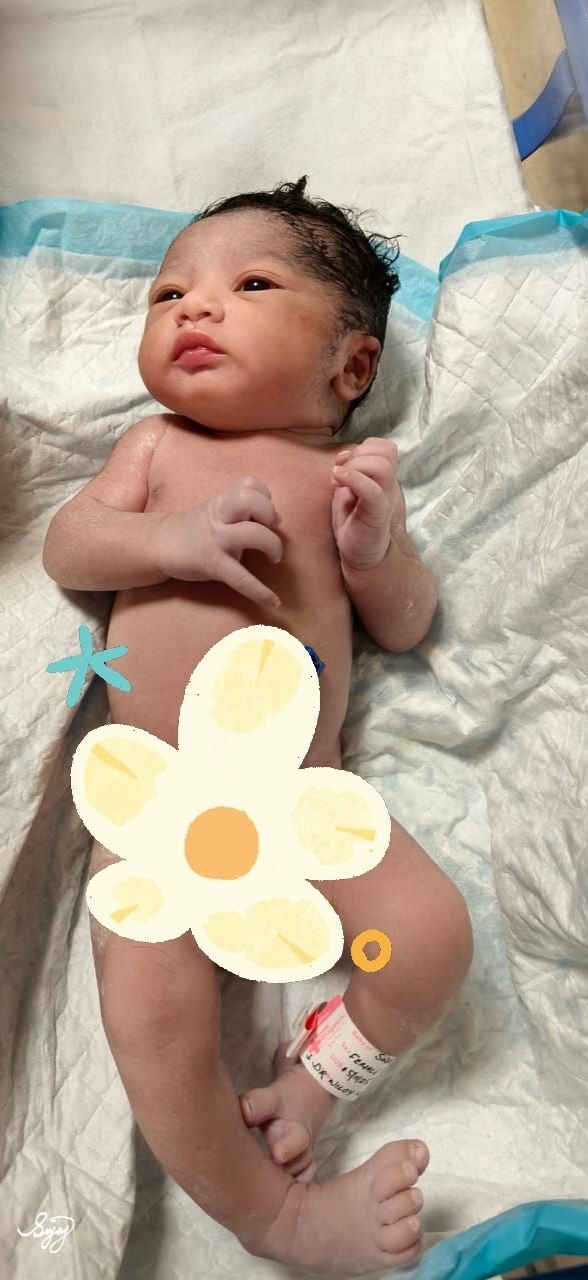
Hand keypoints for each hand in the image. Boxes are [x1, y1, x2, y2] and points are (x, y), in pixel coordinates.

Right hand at [154, 475, 282, 607]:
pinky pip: (241, 578)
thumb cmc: (196, 530)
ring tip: (273, 558)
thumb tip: (276, 521)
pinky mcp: (212, 564)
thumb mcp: (216, 511)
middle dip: (269, 513)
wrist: (160, 545)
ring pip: (253, 534)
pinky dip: (260, 592)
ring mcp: (216, 540)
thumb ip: (242, 511)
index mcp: (222, 503)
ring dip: (272, 545)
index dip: (264, 495)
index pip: (249, 484)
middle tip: (271, 529)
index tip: (264, 513)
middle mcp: (220, 517)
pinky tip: (273, 602)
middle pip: (250, 500)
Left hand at [331, 437, 405, 570]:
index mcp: (383, 478)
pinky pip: (373, 490)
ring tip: (338, 482)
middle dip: (357, 455)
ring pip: (382, 466)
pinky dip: (354, 479)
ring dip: (355, 467)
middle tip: (340, 474)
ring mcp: (386, 499)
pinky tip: (338, 481)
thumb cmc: (354, 524)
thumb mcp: (348, 491)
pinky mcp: (377, 515)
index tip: (342, 463)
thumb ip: (349, 472)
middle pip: (385, 451)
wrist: (364, 557)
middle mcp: (388, 486)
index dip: (363, 448)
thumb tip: (343, 455)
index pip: (384, 447)